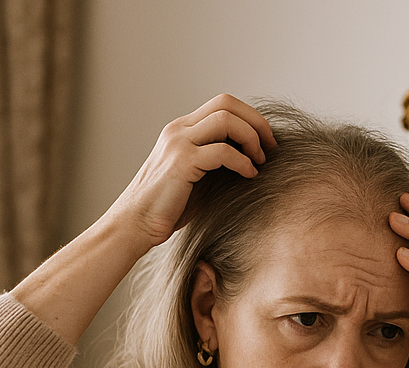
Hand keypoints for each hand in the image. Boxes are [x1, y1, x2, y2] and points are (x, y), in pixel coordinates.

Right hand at [110, 94, 275, 252]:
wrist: (136, 224)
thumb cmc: (169, 209)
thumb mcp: (197, 179)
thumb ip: (217, 164)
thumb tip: (254, 164)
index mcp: (183, 130)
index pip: (223, 105)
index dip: (250, 119)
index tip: (266, 143)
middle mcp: (180, 129)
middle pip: (226, 103)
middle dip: (256, 122)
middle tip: (271, 148)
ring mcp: (179, 143)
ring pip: (226, 119)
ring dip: (251, 138)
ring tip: (260, 162)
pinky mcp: (181, 162)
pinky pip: (222, 151)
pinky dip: (242, 162)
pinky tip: (249, 176)